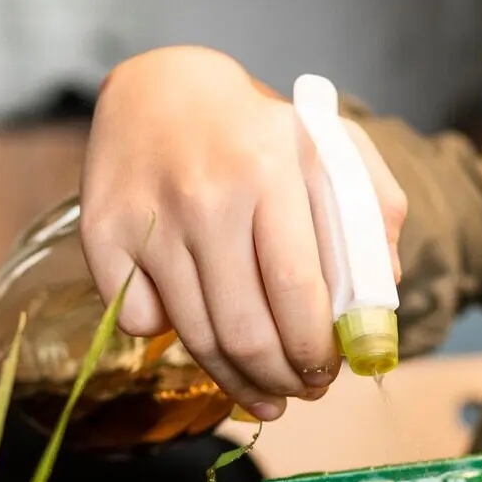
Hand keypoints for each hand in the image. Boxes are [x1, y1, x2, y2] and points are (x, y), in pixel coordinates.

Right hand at [80, 46, 406, 420]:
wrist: (164, 86)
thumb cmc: (262, 131)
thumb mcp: (334, 150)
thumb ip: (374, 216)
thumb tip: (380, 300)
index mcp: (270, 173)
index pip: (297, 290)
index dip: (314, 348)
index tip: (331, 372)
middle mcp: (204, 198)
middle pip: (245, 328)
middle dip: (282, 378)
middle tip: (304, 391)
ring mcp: (148, 219)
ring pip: (196, 336)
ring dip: (238, 382)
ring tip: (268, 394)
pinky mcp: (102, 235)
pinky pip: (141, 321)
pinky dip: (176, 342)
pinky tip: (207, 341)